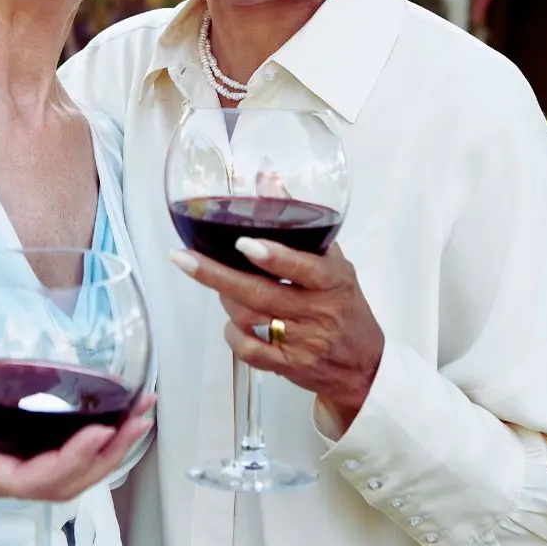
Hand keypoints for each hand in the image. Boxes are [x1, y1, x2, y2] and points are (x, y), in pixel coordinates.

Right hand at [0, 314, 153, 505]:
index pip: (28, 480)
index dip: (68, 462)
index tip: (99, 433)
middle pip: (62, 485)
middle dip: (106, 456)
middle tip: (140, 417)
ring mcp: (2, 469)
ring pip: (66, 478)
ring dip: (108, 452)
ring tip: (141, 414)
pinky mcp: (7, 455)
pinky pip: (56, 462)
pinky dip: (91, 445)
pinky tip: (111, 417)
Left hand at [170, 240, 383, 434]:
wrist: (362, 365)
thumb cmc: (342, 304)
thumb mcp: (333, 261)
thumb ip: (299, 224)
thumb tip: (268, 179)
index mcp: (332, 280)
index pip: (303, 267)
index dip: (273, 256)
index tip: (244, 244)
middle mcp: (318, 311)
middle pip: (260, 293)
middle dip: (216, 274)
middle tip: (184, 258)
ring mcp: (303, 342)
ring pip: (249, 319)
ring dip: (225, 298)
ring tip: (217, 281)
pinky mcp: (289, 366)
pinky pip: (249, 351)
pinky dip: (232, 334)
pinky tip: (232, 322)